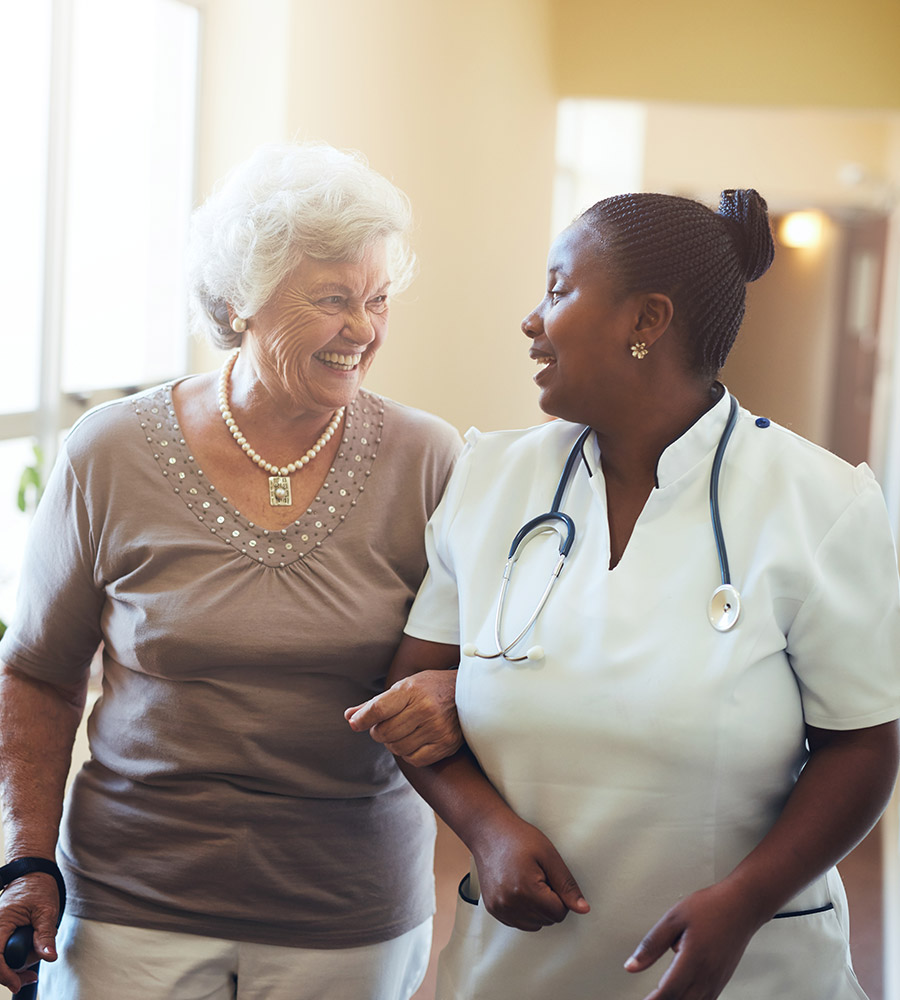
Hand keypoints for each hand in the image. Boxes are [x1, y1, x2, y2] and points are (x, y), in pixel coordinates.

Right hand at [0, 873, 59, 993]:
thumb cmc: (39, 887)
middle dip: (14, 971)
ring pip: (1, 958)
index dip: (4, 974)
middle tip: (32, 975)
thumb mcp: (46, 910)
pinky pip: (3, 953)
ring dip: (17, 964)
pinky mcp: (1, 934)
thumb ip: (45, 934)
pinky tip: (29, 955)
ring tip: (37, 952)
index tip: (17, 984)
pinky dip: (15, 959)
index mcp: (0, 922)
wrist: (33, 873)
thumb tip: (49, 957)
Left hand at [345, 670, 461, 765]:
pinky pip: (413, 759)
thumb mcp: (403, 687)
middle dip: (379, 731)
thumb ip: (375, 704)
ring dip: (393, 743)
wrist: (467, 692)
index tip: (356, 723)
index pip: (378, 709)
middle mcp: (425, 709)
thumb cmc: (430, 688)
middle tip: (387, 724)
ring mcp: (437, 728)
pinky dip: (408, 753)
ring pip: (397, 748)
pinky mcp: (445, 744)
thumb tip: (349, 717)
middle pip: (384, 733)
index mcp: (412, 690)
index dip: (362, 719)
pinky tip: (414, 740)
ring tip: (402, 731)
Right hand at [471, 814, 589, 931]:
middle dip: (549, 901)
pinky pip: (519, 923)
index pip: (559, 913)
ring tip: (528, 881)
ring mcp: (498, 909)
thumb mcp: (549, 855)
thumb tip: (584, 909)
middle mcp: (508, 904)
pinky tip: (518, 888)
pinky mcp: (492, 909)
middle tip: (538, 876)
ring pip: (534, 924)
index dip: (560, 895)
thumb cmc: (519, 838)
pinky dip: (524, 910)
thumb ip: (567, 885)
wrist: (488, 831)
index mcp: (525, 890)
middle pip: (547, 920)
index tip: (550, 876)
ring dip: (537, 908)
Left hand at [624, 882, 761, 999]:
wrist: (743, 905)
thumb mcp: (674, 918)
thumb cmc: (712, 907)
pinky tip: (683, 995)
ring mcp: (717, 980)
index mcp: (693, 960)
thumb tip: (632, 965)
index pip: (668, 992)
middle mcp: (707, 975)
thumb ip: (652, 944)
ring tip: (661, 997)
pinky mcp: (723, 980)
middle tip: (650, 998)